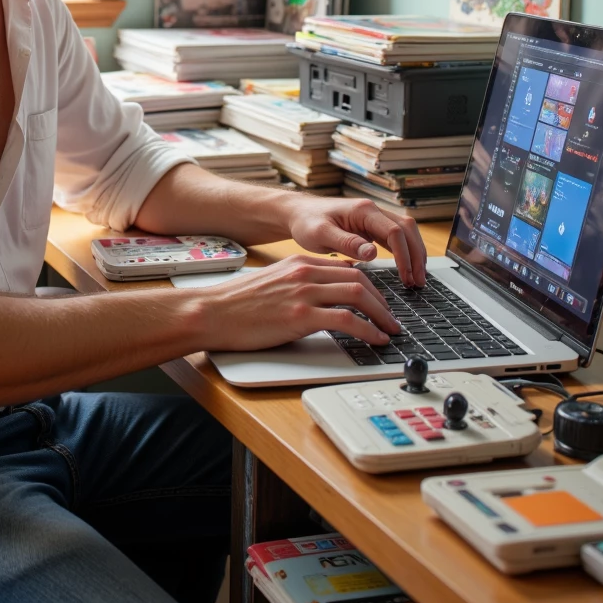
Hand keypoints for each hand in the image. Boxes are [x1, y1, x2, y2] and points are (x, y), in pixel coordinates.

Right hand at [196, 256, 402, 352]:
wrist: (212, 312)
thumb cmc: (236, 304)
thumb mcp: (272, 282)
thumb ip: (298, 283)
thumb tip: (322, 297)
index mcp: (299, 263)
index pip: (347, 268)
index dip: (370, 286)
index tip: (379, 302)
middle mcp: (305, 272)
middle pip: (360, 278)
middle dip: (383, 301)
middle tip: (391, 318)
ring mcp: (304, 292)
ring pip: (360, 295)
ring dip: (382, 315)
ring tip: (390, 330)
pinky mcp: (301, 315)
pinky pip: (348, 320)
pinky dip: (368, 330)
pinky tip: (375, 340)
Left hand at [284, 195, 426, 287]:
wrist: (298, 213)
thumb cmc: (306, 222)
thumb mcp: (321, 234)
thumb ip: (346, 242)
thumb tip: (372, 253)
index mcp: (363, 211)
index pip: (394, 231)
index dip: (404, 255)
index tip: (406, 277)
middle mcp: (372, 211)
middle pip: (407, 229)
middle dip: (416, 256)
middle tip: (419, 282)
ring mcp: (374, 218)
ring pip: (406, 232)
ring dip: (415, 254)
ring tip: (417, 279)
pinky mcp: (372, 227)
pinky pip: (396, 237)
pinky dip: (405, 252)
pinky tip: (407, 269)